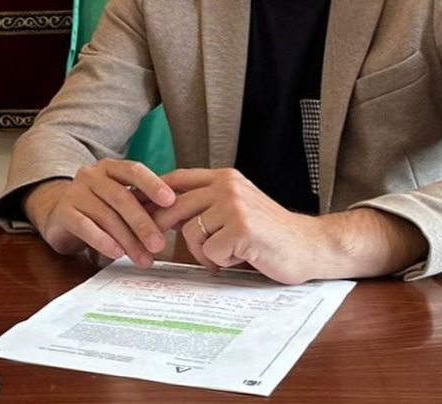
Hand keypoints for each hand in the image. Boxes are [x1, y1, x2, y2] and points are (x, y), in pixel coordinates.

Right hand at [23, 159, 177, 268]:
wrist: (60, 214)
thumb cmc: (100, 207)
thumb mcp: (122, 200)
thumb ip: (144, 204)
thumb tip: (178, 218)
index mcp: (111, 168)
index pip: (134, 170)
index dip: (153, 184)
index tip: (171, 201)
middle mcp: (92, 175)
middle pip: (121, 197)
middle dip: (143, 223)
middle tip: (159, 245)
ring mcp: (75, 192)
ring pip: (106, 215)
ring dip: (128, 240)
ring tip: (144, 259)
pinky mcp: (63, 213)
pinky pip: (85, 226)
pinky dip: (103, 241)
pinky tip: (117, 254)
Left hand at [157, 168, 321, 283]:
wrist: (309, 246)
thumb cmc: (268, 233)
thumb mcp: (234, 208)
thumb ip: (204, 205)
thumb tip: (159, 212)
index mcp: (224, 178)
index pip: (175, 179)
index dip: (150, 195)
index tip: (132, 209)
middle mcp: (227, 186)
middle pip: (173, 206)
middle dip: (160, 229)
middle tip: (154, 249)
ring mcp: (235, 206)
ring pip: (191, 233)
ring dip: (204, 252)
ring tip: (227, 254)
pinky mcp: (242, 229)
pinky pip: (210, 252)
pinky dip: (221, 262)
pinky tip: (241, 258)